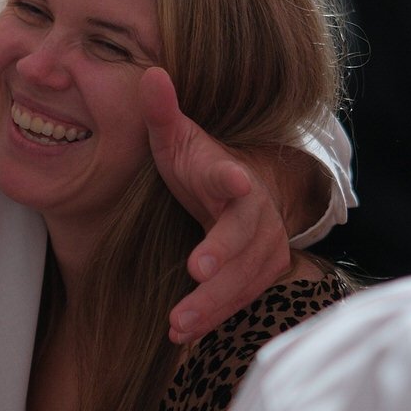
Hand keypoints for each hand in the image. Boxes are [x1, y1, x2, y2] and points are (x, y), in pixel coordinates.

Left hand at [141, 66, 294, 343]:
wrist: (250, 192)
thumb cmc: (203, 168)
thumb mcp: (180, 141)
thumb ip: (163, 114)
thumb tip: (148, 74)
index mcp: (230, 176)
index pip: (233, 176)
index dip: (233, 179)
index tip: (236, 181)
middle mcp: (255, 214)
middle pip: (245, 237)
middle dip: (225, 255)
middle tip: (199, 271)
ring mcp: (262, 248)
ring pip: (244, 278)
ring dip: (213, 302)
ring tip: (178, 324)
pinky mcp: (260, 275)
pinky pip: (239, 301)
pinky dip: (214, 318)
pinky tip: (183, 335)